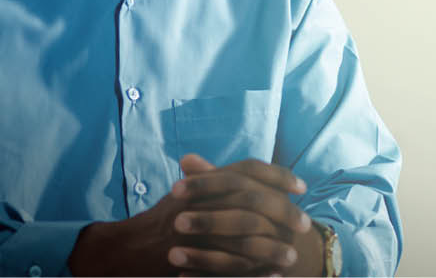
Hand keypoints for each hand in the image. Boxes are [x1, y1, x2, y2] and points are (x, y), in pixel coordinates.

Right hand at [67, 155, 323, 276]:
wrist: (129, 247)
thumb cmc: (162, 219)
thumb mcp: (189, 193)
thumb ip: (214, 180)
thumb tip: (248, 171)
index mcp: (203, 181)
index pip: (247, 169)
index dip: (277, 175)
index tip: (301, 186)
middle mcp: (200, 200)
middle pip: (252, 201)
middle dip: (283, 212)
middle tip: (305, 224)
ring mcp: (195, 230)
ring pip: (244, 237)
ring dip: (272, 247)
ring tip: (291, 257)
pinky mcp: (191, 257)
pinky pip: (229, 267)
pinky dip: (254, 273)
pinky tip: (273, 276)